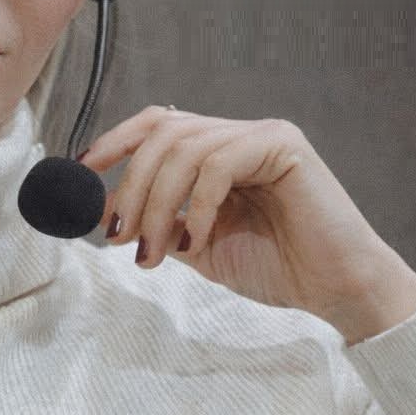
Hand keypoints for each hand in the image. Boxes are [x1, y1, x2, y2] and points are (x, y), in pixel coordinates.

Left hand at [79, 106, 415, 343]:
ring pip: (185, 147)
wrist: (335, 290)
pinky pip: (219, 164)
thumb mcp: (197, 244)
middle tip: (118, 233)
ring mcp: (262, 134)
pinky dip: (196, 205)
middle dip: (131, 182)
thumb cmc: (275, 267)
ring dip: (157, 202)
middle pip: (164, 131)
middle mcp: (239, 132)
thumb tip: (102, 210)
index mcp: (219, 149)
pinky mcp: (283, 146)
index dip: (116, 140)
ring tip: (152, 251)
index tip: (80, 172)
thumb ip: (158, 221)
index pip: (159, 123)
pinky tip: (196, 241)